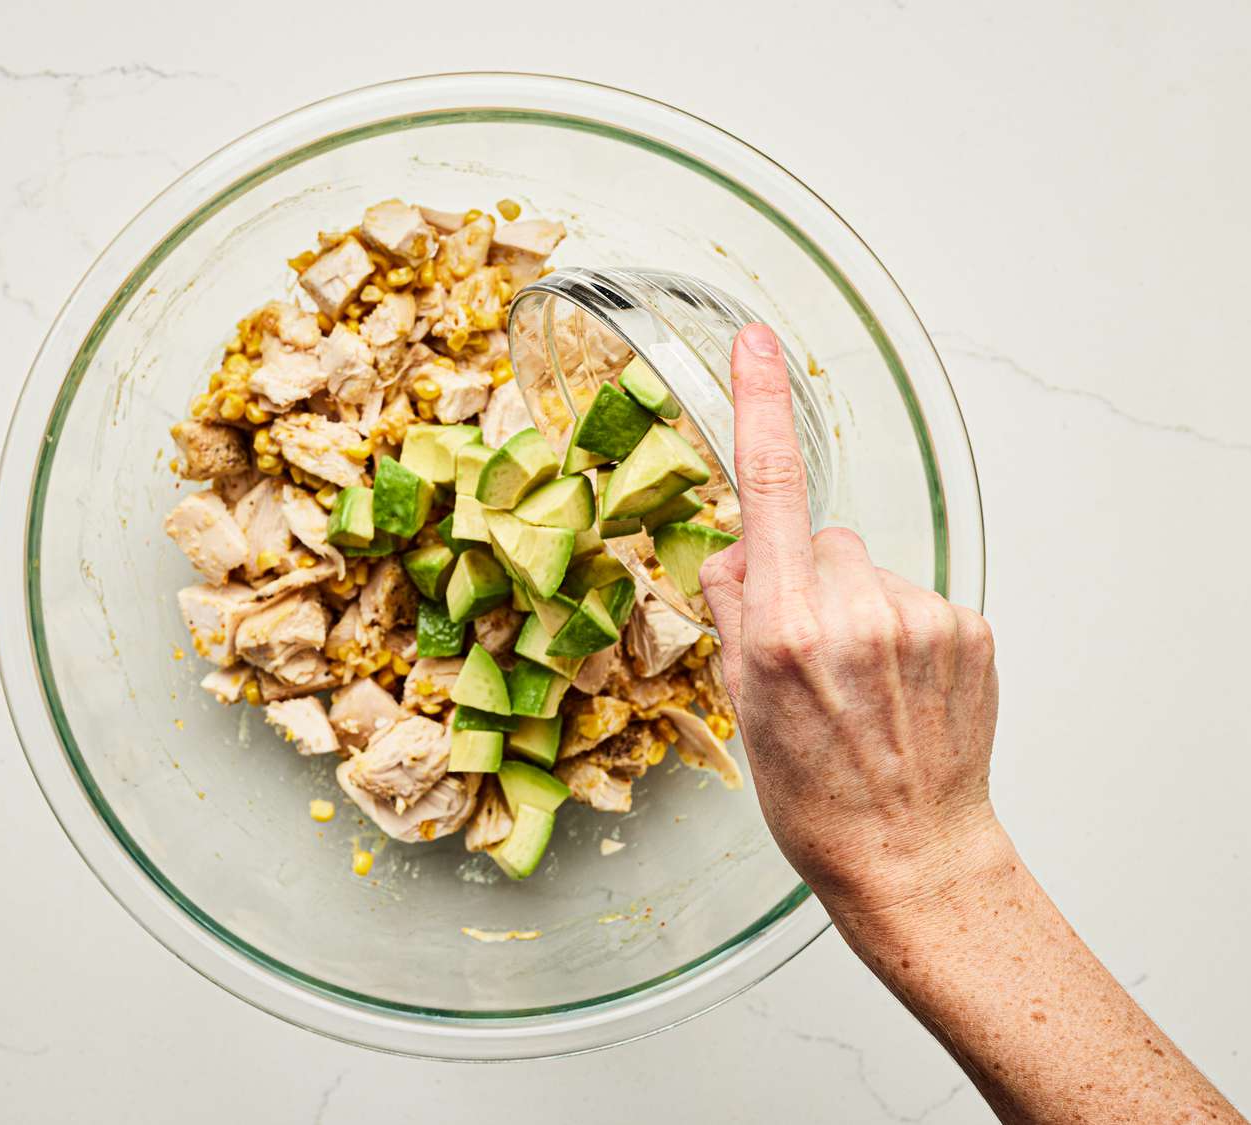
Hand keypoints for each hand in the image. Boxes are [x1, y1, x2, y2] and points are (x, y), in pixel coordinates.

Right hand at [700, 323, 1001, 921]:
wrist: (908, 852)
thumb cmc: (813, 795)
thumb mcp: (743, 705)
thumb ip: (735, 610)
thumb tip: (738, 552)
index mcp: (783, 629)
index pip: (767, 492)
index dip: (758, 407)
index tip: (755, 344)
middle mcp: (853, 612)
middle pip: (820, 538)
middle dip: (806, 576)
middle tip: (810, 655)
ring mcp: (919, 618)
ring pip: (868, 567)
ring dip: (856, 603)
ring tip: (862, 680)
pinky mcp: (968, 628)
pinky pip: (915, 596)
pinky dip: (901, 628)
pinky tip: (900, 686)